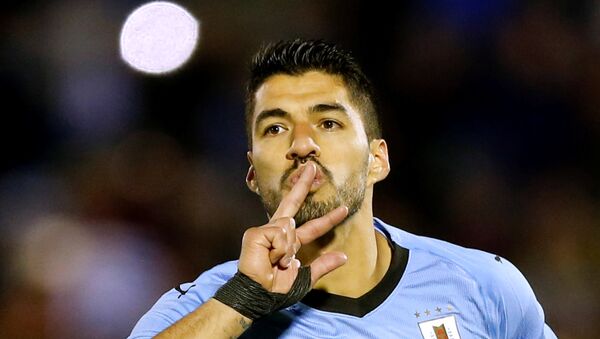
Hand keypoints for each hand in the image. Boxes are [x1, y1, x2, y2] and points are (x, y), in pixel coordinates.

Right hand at [238, 163, 347, 292]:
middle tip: (313, 167)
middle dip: (302, 184)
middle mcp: (277, 231)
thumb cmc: (277, 289)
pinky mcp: (256, 233)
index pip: (313, 227)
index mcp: (290, 242)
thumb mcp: (305, 277)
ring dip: (287, 249)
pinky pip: (279, 234)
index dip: (329, 219)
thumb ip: (323, 265)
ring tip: (277, 262)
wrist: (260, 295)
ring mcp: (266, 230)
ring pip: (289, 225)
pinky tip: (270, 258)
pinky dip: (279, 249)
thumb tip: (344, 256)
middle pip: (293, 203)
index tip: (344, 209)